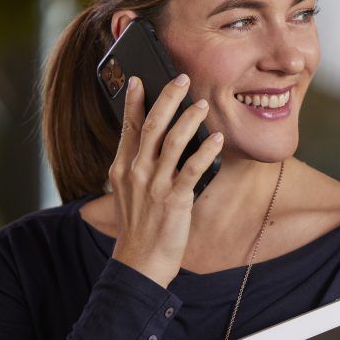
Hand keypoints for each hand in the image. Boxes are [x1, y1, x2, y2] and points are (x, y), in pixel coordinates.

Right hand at [109, 74, 223, 287]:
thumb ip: (136, 167)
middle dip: (167, 98)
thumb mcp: (127, 192)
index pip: (128, 126)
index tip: (138, 78)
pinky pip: (192, 169)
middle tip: (182, 78)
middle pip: (152, 125)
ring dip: (190, 119)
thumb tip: (149, 145)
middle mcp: (136, 172)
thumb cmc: (138, 226)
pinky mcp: (175, 199)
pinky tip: (217, 139)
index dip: (133, 101)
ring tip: (204, 103)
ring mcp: (155, 185)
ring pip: (173, 142)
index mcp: (122, 167)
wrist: (139, 262)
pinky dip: (205, 152)